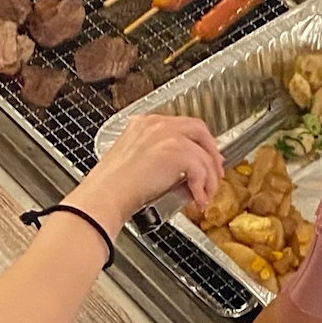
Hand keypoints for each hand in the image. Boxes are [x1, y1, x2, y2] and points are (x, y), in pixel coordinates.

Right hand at [66, 114, 223, 235]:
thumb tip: (186, 175)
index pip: (180, 125)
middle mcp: (157, 124)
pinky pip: (201, 169)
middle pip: (198, 129)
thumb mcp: (134, 161)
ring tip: (205, 194)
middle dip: (211, 152)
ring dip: (208, 177)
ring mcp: (168, 135)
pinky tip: (197, 199)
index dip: (196, 142)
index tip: (203, 156)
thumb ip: (158, 159)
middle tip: (216, 172)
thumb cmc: (112, 187)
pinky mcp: (177, 151)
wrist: (106, 195)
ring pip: (203, 153)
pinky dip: (202, 186)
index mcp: (144, 123)